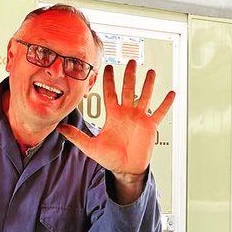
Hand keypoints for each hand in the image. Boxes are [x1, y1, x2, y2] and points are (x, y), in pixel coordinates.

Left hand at [58, 60, 175, 186]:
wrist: (126, 169)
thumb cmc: (110, 158)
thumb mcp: (91, 147)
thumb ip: (76, 136)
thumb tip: (60, 128)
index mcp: (113, 116)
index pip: (110, 93)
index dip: (109, 80)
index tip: (109, 67)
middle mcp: (126, 114)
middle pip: (128, 89)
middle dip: (129, 75)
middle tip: (131, 61)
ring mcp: (139, 118)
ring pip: (144, 97)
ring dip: (148, 84)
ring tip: (151, 72)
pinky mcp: (150, 126)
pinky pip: (159, 112)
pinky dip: (166, 104)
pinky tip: (171, 94)